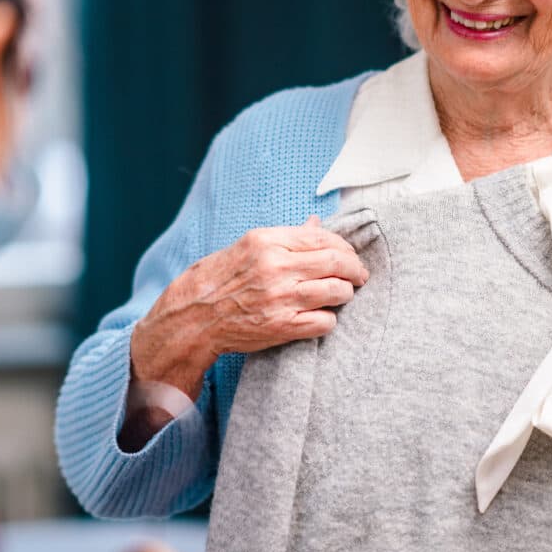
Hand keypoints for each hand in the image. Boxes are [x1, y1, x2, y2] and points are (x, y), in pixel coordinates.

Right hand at [130, 216, 368, 397]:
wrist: (192, 317)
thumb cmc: (219, 278)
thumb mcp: (249, 246)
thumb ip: (287, 237)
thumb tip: (317, 224)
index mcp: (267, 241)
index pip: (322, 238)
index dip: (344, 247)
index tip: (349, 255)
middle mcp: (275, 267)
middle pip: (336, 262)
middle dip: (355, 269)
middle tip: (359, 275)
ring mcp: (280, 298)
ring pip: (337, 291)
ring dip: (346, 292)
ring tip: (343, 294)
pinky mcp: (282, 327)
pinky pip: (324, 321)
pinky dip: (330, 319)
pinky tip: (323, 316)